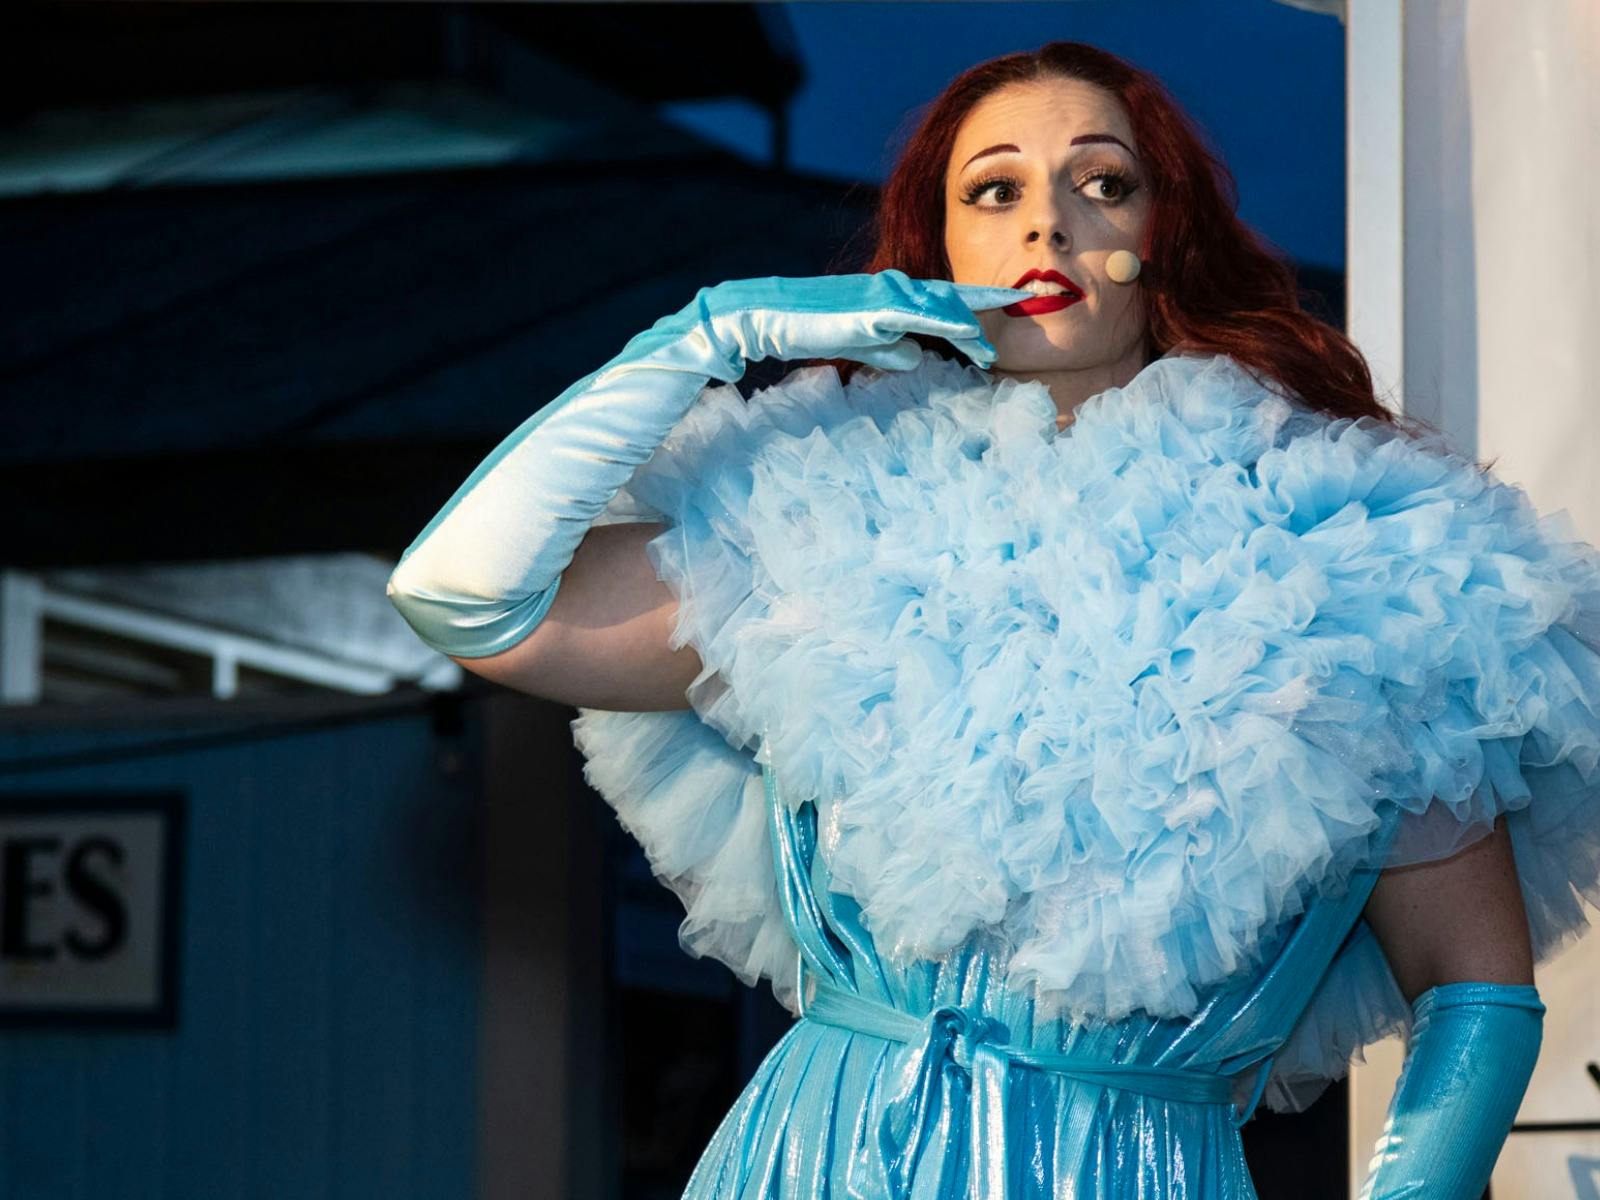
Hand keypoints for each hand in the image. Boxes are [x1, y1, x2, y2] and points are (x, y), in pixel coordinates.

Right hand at [653, 270, 1029, 373]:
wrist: (763, 317)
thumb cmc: (806, 329)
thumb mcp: (859, 344)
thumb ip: (889, 349)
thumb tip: (919, 359)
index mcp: (889, 294)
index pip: (944, 294)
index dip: (981, 298)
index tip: (1015, 300)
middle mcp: (892, 287)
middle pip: (954, 293)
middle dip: (992, 299)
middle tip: (1030, 298)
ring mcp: (882, 295)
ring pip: (943, 305)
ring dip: (973, 322)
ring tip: (996, 343)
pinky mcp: (871, 308)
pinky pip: (921, 316)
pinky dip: (949, 323)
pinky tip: (970, 334)